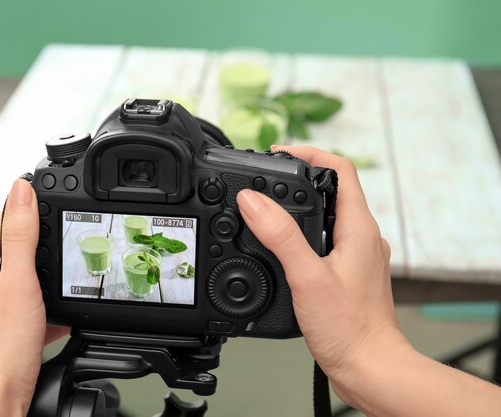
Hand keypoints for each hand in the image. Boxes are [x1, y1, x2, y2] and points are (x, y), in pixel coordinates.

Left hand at [0, 179, 69, 416]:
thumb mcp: (20, 286)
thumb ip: (22, 235)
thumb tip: (21, 190)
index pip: (0, 221)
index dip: (29, 214)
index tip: (56, 210)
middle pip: (11, 253)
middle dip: (41, 256)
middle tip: (65, 262)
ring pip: (19, 284)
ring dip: (43, 287)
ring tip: (59, 299)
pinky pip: (19, 311)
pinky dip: (40, 313)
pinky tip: (56, 322)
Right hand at [236, 145, 411, 404]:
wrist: (368, 367)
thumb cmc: (349, 329)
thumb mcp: (307, 277)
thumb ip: (280, 235)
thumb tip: (253, 200)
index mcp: (358, 228)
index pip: (341, 170)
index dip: (310, 153)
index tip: (279, 153)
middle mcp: (362, 238)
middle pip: (331, 190)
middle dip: (298, 177)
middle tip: (266, 177)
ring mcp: (356, 256)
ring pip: (326, 216)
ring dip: (298, 206)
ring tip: (267, 208)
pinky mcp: (347, 274)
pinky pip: (324, 241)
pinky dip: (301, 234)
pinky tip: (281, 249)